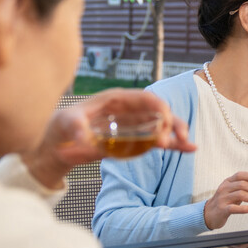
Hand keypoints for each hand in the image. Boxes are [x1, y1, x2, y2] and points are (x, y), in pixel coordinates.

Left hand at [22, 88, 194, 188]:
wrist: (58, 142)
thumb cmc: (63, 125)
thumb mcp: (66, 123)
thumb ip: (76, 127)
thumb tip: (84, 137)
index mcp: (118, 99)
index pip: (144, 98)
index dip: (157, 106)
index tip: (165, 118)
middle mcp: (131, 111)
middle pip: (159, 112)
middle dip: (172, 123)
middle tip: (177, 137)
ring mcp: (135, 126)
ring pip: (163, 127)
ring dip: (176, 135)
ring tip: (187, 145)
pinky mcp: (136, 140)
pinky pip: (158, 141)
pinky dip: (173, 145)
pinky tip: (189, 149)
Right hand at [204, 171, 247, 229]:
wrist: (208, 214)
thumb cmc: (225, 201)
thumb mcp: (235, 191)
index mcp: (228, 182)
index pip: (240, 175)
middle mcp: (224, 188)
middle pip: (242, 185)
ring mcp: (222, 199)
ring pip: (240, 195)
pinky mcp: (222, 209)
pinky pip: (234, 208)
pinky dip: (244, 208)